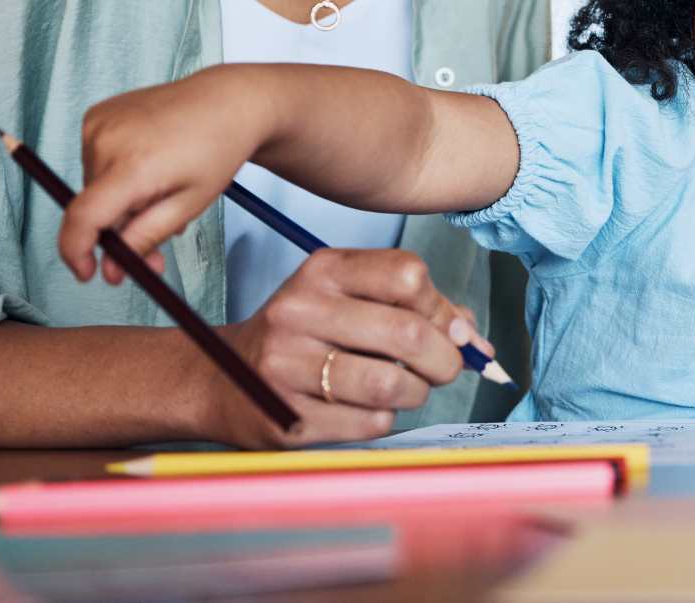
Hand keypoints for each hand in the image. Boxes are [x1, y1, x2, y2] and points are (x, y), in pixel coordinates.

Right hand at [61, 68, 266, 282]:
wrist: (227, 101)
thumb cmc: (216, 149)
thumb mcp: (189, 205)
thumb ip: (144, 240)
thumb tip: (110, 271)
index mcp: (133, 165)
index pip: (82, 218)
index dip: (76, 252)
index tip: (87, 272)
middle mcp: (107, 140)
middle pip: (92, 207)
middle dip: (120, 231)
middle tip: (158, 242)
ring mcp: (98, 123)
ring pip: (94, 188)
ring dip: (122, 201)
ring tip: (162, 189)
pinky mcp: (96, 114)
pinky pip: (96, 162)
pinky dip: (117, 174)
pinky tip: (148, 165)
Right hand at [196, 248, 497, 448]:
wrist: (223, 378)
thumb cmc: (304, 334)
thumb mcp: (349, 298)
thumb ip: (414, 307)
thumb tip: (472, 337)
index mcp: (322, 272)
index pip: (408, 276)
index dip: (442, 309)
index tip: (449, 329)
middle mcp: (300, 311)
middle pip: (408, 333)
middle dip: (445, 359)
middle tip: (444, 368)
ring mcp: (289, 366)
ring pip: (394, 384)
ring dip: (417, 392)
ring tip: (405, 387)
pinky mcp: (289, 418)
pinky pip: (371, 423)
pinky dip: (385, 418)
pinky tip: (366, 407)